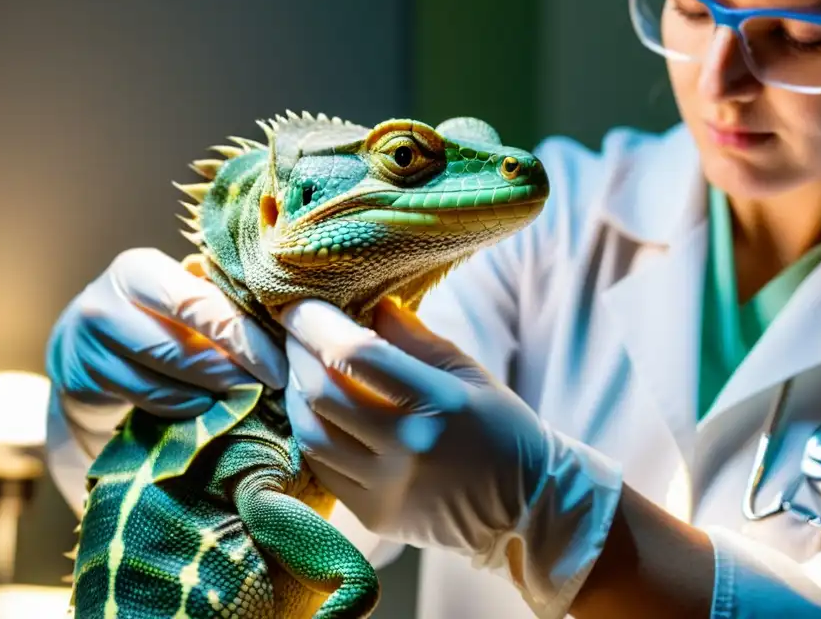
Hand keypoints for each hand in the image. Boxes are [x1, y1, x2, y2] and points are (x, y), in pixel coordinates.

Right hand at [46, 247, 286, 442]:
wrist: (81, 340)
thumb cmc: (152, 311)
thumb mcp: (178, 291)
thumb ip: (215, 300)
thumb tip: (277, 326)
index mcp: (137, 270)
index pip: (196, 305)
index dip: (241, 338)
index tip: (277, 366)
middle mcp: (104, 305)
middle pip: (179, 351)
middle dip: (231, 373)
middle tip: (266, 387)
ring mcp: (87, 349)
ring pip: (164, 386)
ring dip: (211, 396)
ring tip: (242, 396)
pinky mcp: (82, 385)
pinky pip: (148, 405)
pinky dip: (186, 408)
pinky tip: (208, 403)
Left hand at [280, 298, 622, 618]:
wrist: (525, 505)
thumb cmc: (501, 428)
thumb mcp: (468, 372)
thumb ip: (416, 338)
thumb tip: (370, 306)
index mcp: (437, 402)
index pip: (355, 355)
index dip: (316, 325)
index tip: (299, 306)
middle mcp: (407, 448)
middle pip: (323, 392)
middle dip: (297, 353)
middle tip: (295, 332)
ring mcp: (386, 488)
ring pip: (311, 433)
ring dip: (296, 394)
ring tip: (302, 370)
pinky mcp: (373, 516)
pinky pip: (320, 469)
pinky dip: (310, 433)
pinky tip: (317, 412)